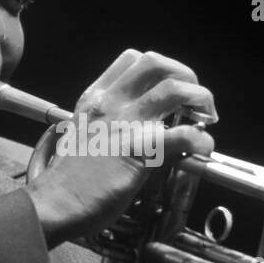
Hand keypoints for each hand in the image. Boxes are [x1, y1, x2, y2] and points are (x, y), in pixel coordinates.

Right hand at [25, 49, 215, 247]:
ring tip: (207, 118)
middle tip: (195, 101)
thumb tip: (148, 128)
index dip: (161, 70)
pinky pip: (182, 134)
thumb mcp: (84, 136)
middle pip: (156, 63)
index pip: (132, 60)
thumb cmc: (70, 178)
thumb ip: (113, 125)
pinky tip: (202, 149)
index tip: (172, 89)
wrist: (56, 202)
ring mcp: (125, 124)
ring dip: (201, 99)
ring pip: (174, 89)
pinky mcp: (138, 150)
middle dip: (185, 76)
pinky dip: (201, 140)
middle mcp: (111, 104)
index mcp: (96, 98)